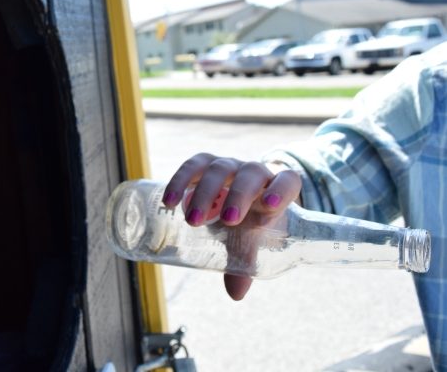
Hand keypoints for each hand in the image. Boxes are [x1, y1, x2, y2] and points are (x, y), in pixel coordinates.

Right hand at [161, 153, 302, 299]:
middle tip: (227, 221)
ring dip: (206, 193)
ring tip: (193, 220)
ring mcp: (229, 165)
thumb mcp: (253, 240)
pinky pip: (193, 166)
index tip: (269, 207)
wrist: (235, 199)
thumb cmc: (250, 223)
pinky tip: (169, 201)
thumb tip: (236, 292)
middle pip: (251, 174)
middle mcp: (254, 173)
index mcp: (277, 188)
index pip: (287, 181)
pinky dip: (180, 181)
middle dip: (239, 196)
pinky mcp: (205, 163)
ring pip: (220, 168)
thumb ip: (245, 261)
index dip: (281, 191)